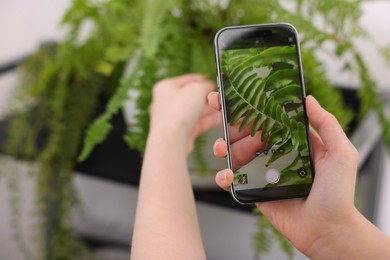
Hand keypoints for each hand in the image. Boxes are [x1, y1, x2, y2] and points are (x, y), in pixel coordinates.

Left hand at [150, 74, 220, 153]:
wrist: (171, 139)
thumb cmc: (179, 110)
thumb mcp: (196, 89)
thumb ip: (205, 85)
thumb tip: (210, 85)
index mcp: (165, 88)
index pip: (186, 80)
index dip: (201, 79)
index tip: (213, 80)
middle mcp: (166, 103)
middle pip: (191, 97)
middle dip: (207, 96)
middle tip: (221, 95)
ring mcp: (173, 119)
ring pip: (195, 111)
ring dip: (211, 109)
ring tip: (225, 106)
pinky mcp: (181, 132)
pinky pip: (197, 123)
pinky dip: (209, 120)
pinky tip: (221, 118)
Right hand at [209, 92, 360, 256]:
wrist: (326, 230)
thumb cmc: (338, 194)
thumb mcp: (341, 153)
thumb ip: (326, 124)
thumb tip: (308, 98)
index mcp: (291, 140)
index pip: (267, 116)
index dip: (250, 104)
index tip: (232, 92)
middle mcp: (274, 152)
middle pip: (245, 132)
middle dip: (228, 121)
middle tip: (218, 113)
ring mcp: (261, 171)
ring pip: (233, 153)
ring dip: (221, 146)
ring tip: (221, 149)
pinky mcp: (253, 189)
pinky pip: (232, 179)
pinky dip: (223, 176)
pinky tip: (228, 175)